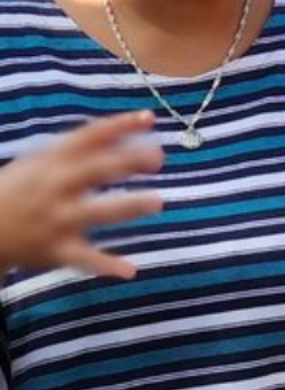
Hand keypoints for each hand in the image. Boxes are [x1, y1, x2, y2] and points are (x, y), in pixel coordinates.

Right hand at [0, 110, 164, 279]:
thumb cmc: (21, 190)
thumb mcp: (41, 162)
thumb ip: (82, 153)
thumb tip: (132, 141)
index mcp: (52, 160)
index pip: (90, 136)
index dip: (120, 125)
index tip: (149, 118)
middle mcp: (55, 185)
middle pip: (96, 169)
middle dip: (127, 162)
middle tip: (158, 158)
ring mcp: (56, 218)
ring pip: (97, 211)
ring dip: (127, 205)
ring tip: (156, 201)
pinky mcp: (55, 249)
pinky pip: (84, 259)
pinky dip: (105, 265)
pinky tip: (130, 270)